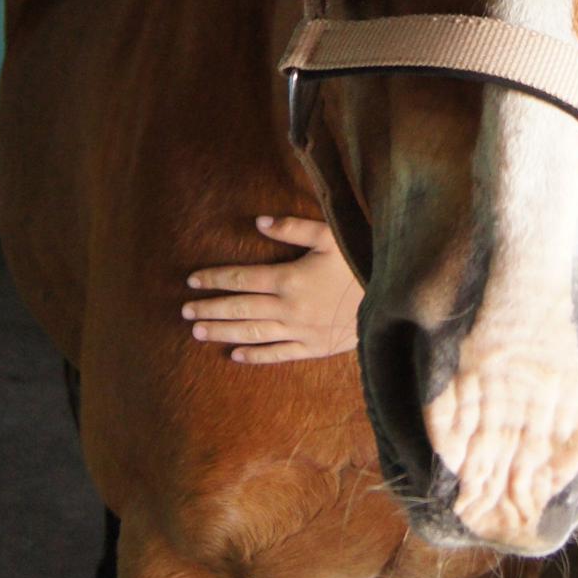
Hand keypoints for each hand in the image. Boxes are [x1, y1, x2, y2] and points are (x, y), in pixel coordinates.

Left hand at [181, 216, 361, 362]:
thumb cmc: (360, 260)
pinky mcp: (312, 347)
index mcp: (289, 279)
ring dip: (223, 332)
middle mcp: (288, 308)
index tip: (192, 280)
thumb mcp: (330, 236)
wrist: (392, 297)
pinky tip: (235, 354)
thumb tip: (258, 221)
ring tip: (198, 332)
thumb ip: (293, 228)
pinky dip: (255, 355)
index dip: (215, 279)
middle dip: (210, 308)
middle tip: (185, 311)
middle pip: (240, 309)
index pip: (241, 279)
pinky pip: (277, 353)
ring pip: (252, 333)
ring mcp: (299, 331)